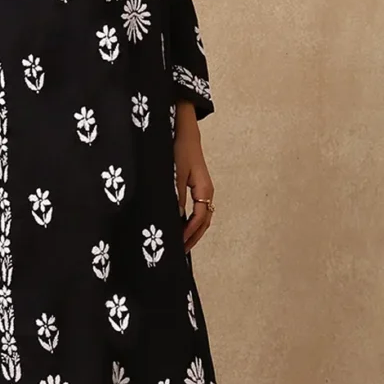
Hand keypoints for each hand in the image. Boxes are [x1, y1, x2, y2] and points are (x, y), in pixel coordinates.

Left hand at [174, 102, 213, 252]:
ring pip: (203, 217)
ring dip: (193, 231)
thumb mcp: (175, 173)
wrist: (185, 132)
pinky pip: (198, 209)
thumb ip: (176, 195)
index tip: (178, 244)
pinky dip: (192, 221)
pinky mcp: (198, 187)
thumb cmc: (180, 150)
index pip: (199, 218)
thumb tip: (176, 216)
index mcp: (204, 189)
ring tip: (181, 244)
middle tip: (181, 251)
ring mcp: (204, 190)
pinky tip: (181, 226)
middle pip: (204, 222)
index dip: (189, 233)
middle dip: (193, 237)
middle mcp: (207, 192)